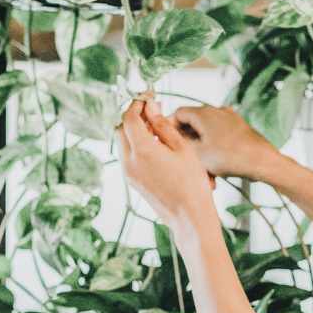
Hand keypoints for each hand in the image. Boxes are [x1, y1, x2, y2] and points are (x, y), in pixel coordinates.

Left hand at [119, 97, 220, 243]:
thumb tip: (150, 107)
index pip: (129, 117)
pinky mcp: (133, 182)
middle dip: (133, 116)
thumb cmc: (191, 183)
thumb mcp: (181, 148)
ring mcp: (129, 173)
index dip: (137, 102)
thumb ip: (162, 125)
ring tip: (156, 127)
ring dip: (134, 130)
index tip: (148, 95)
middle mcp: (130, 162)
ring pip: (123, 143)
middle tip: (152, 109)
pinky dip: (137, 145)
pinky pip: (129, 156)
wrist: (189, 217)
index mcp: (142, 150)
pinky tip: (155, 145)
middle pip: (121, 129)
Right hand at [171, 105, 284, 181]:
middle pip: (193, 124)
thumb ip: (178, 142)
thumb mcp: (196, 152)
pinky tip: (216, 169)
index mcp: (203, 112)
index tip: (164, 140)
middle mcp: (217, 111)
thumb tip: (167, 137)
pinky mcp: (239, 129)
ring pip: (206, 133)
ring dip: (201, 150)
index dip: (168, 127)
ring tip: (202, 169)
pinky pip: (219, 138)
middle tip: (184, 158)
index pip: (178, 113)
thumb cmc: (230, 157)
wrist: (261, 161)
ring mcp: (230, 119)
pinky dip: (214, 150)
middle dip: (187, 143)